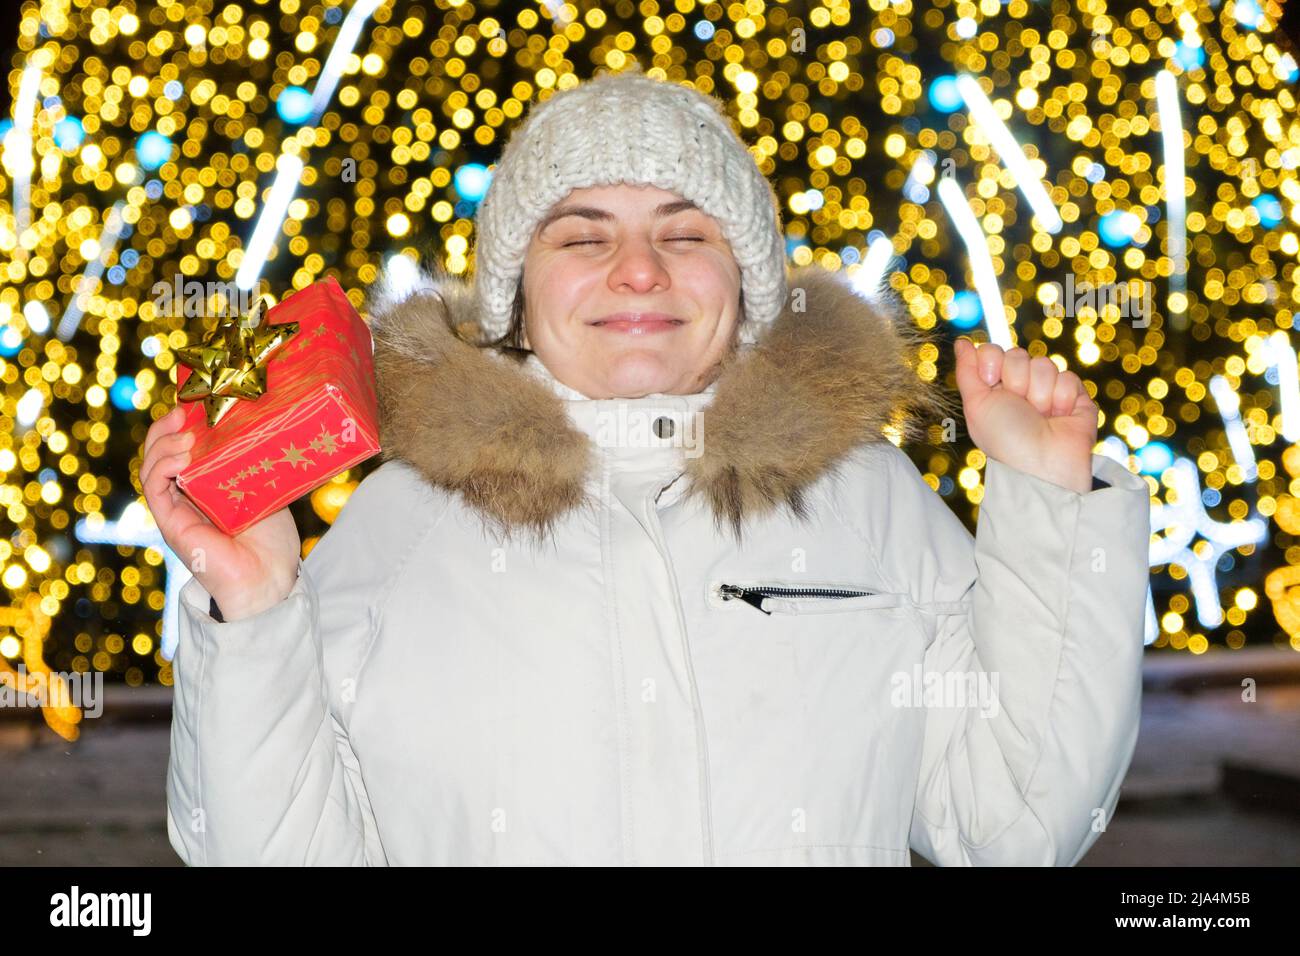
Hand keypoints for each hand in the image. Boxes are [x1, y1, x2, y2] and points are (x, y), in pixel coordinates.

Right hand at [139, 405, 301, 620]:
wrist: (269, 577)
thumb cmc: (273, 540)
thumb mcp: (266, 490)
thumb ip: (253, 464)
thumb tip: (262, 425)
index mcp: (207, 485)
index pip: (183, 448)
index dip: (183, 424)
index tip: (197, 403)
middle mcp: (187, 495)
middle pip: (161, 451)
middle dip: (167, 426)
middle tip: (185, 409)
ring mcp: (176, 508)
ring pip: (151, 465)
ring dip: (164, 443)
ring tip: (187, 433)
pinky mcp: (170, 522)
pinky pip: (153, 487)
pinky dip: (162, 466)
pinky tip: (181, 455)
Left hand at [953, 339, 1096, 494]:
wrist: (1042, 463)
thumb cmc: (1005, 439)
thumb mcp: (976, 405)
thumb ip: (967, 371)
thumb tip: (962, 343)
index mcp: (995, 387)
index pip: (993, 350)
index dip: (992, 361)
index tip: (991, 382)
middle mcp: (1021, 386)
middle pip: (1017, 353)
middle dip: (1016, 379)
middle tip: (1019, 405)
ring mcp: (1048, 390)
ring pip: (1044, 363)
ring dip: (1039, 392)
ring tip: (1040, 416)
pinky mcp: (1075, 396)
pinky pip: (1068, 377)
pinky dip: (1061, 398)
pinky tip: (1058, 417)